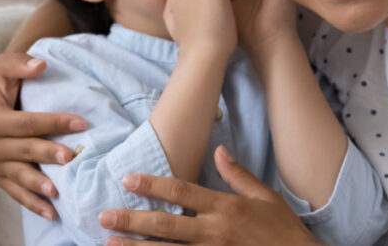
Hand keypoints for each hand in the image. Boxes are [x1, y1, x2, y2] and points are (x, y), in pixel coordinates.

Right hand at [0, 52, 87, 219]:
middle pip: (22, 150)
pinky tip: (52, 213)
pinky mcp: (0, 174)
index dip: (52, 122)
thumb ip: (20, 63)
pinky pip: (14, 191)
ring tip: (57, 192)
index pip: (25, 123)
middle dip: (47, 154)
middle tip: (71, 157)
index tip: (80, 123)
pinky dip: (31, 203)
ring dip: (36, 185)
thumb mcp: (5, 65)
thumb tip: (40, 65)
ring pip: (17, 176)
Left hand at [99, 146, 318, 244]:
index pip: (181, 191)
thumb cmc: (282, 229)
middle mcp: (213, 231)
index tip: (128, 179)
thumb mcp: (264, 196)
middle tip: (104, 215)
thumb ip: (237, 175)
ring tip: (109, 242)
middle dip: (132, 219)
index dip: (153, 184)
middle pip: (165, 224)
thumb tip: (217, 150)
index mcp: (225, 207)